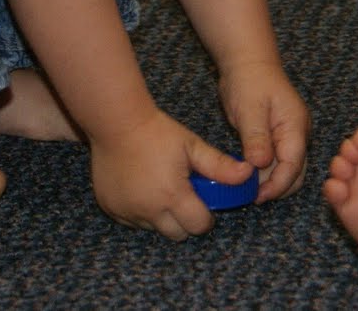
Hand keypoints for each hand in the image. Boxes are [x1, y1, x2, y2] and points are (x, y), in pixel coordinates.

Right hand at [87, 108, 253, 238]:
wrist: (116, 123)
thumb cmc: (157, 132)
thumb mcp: (192, 146)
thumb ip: (220, 165)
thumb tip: (248, 174)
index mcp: (172, 195)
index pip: (198, 226)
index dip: (206, 217)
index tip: (204, 202)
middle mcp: (148, 210)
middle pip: (176, 234)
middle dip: (185, 220)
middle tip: (184, 196)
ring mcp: (126, 211)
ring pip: (153, 228)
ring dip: (161, 216)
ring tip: (162, 187)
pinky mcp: (110, 208)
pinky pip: (132, 221)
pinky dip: (140, 211)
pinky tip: (143, 188)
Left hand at [217, 58, 310, 202]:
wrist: (249, 62)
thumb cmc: (249, 81)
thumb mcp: (249, 109)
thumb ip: (256, 137)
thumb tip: (260, 165)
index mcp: (295, 126)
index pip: (293, 165)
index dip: (277, 185)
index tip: (257, 196)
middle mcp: (298, 134)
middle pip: (295, 172)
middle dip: (276, 187)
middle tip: (250, 196)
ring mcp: (290, 136)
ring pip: (286, 169)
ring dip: (269, 181)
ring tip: (246, 189)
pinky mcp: (280, 137)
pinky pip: (277, 161)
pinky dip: (264, 172)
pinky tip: (247, 176)